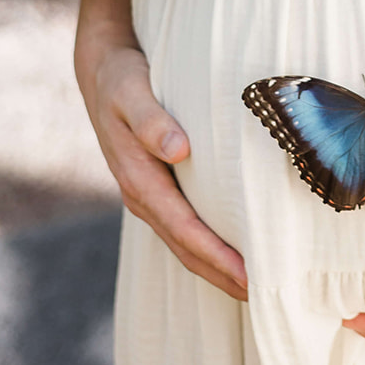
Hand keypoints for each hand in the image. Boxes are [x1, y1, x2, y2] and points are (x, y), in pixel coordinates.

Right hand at [75, 21, 248, 301]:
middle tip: (264, 294)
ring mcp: (149, 194)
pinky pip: (185, 224)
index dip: (215, 255)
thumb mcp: (130, 91)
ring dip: (216, 265)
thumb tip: (178, 148)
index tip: (248, 275)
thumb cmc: (120, 79)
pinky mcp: (159, 186)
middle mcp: (142, 195)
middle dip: (221, 274)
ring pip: (185, 242)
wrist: (100, 71)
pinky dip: (208, 243)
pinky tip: (234, 246)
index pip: (183, 228)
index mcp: (137, 179)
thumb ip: (151, 119)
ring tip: (254, 283)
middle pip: (185, 247)